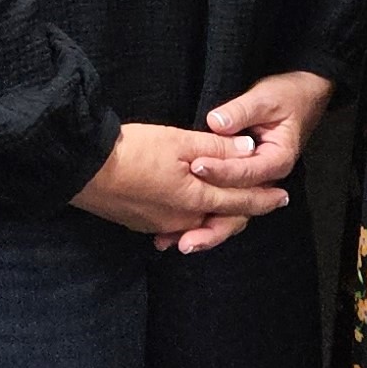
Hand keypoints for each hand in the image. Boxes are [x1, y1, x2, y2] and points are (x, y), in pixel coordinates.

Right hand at [73, 122, 286, 246]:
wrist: (84, 170)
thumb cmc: (134, 151)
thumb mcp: (180, 141)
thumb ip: (217, 149)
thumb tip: (248, 150)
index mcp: (197, 198)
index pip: (241, 200)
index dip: (264, 197)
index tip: (282, 196)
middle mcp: (183, 219)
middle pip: (223, 218)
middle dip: (246, 211)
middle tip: (265, 203)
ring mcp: (161, 225)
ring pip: (200, 223)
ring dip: (218, 216)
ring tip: (231, 209)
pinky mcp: (142, 224)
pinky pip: (177, 226)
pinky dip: (191, 221)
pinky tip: (191, 215)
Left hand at [177, 71, 334, 249]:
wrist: (300, 98)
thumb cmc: (285, 96)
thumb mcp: (265, 98)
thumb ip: (241, 111)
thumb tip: (217, 123)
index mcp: (278, 159)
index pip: (247, 172)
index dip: (222, 171)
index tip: (196, 166)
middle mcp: (267, 180)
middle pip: (240, 210)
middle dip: (211, 226)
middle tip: (184, 239)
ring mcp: (253, 185)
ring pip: (229, 216)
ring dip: (203, 232)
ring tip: (174, 243)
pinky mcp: (240, 185)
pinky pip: (222, 207)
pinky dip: (201, 220)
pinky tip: (175, 234)